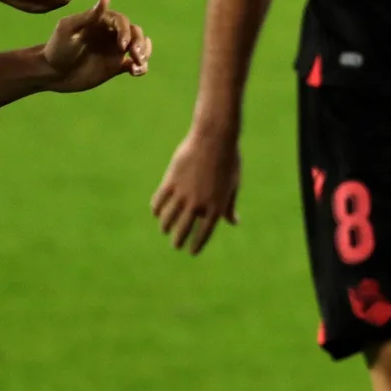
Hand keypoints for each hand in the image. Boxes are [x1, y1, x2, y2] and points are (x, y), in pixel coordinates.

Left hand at [42, 0, 151, 91]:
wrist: (51, 73)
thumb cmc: (57, 48)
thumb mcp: (68, 29)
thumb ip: (88, 16)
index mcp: (101, 22)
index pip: (122, 21)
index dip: (125, 31)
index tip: (123, 46)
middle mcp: (111, 34)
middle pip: (135, 32)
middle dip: (140, 42)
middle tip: (136, 55)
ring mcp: (115, 50)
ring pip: (139, 46)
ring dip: (145, 52)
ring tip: (139, 64)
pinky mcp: (116, 66)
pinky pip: (135, 64)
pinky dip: (141, 67)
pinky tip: (136, 72)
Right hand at [151, 130, 241, 253]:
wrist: (215, 138)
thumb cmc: (229, 160)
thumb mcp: (234, 184)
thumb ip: (229, 206)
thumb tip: (233, 222)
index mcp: (217, 206)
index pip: (204, 234)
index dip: (196, 245)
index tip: (191, 252)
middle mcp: (198, 204)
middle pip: (183, 230)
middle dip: (178, 241)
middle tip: (175, 245)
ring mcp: (183, 193)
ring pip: (168, 218)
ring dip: (165, 227)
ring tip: (165, 230)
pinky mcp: (171, 181)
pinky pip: (159, 201)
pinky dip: (156, 209)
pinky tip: (156, 213)